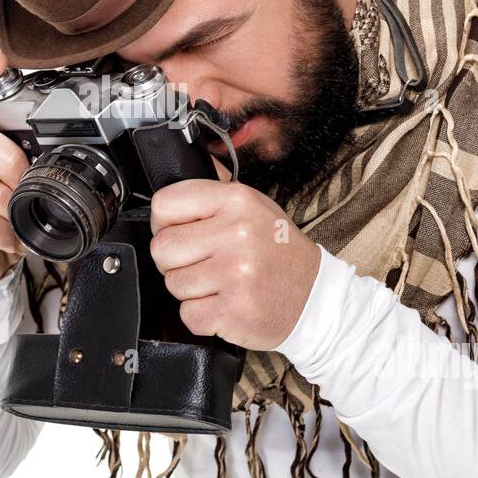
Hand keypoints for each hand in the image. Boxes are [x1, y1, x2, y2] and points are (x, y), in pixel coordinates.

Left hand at [148, 165, 321, 349]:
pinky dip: (201, 316)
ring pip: (172, 283)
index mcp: (237, 200)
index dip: (164, 222)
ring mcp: (234, 273)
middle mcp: (236, 233)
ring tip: (219, 284)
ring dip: (190, 289)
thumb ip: (216, 188)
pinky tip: (224, 304)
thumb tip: (184, 161)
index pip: (165, 203)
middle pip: (162, 247)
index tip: (178, 231)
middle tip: (202, 264)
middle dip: (174, 261)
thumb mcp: (256, 206)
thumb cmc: (280, 252)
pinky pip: (187, 314)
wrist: (316, 298)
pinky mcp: (232, 310)